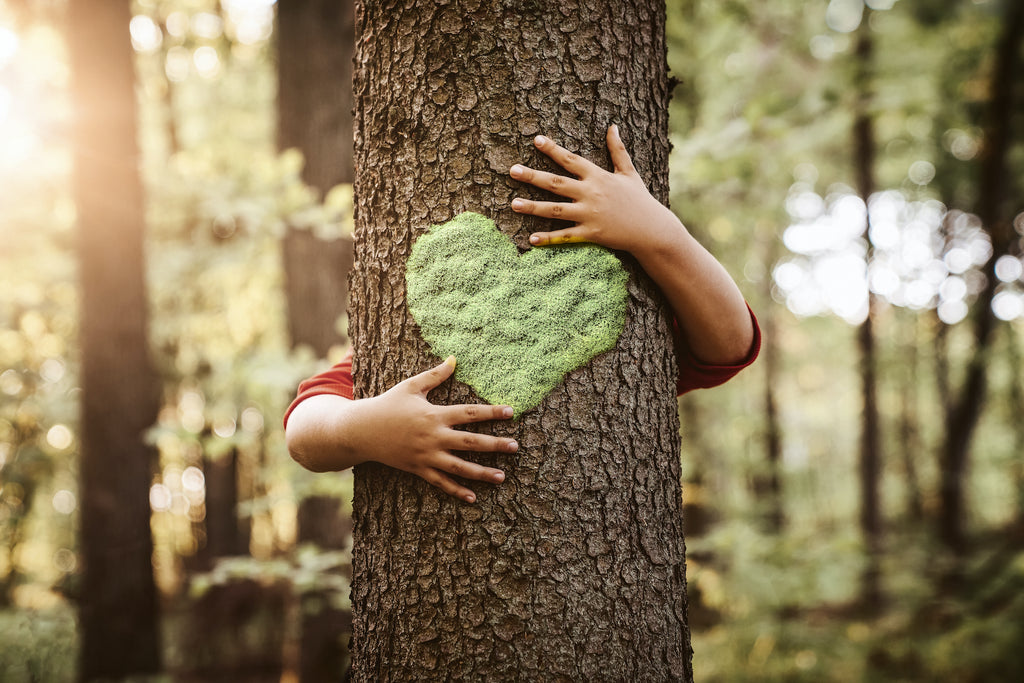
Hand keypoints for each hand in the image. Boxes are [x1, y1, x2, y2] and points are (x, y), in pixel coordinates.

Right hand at [362, 357, 517, 502]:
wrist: (361, 430)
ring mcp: (426, 455)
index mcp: (434, 414)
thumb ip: (435, 375)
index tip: (511, 412)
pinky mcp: (417, 469)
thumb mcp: (410, 387)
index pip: (469, 413)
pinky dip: (456, 490)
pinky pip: (440, 482)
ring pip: (459, 467)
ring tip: (502, 477)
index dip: (491, 412)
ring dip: (482, 473)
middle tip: (516, 447)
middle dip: (495, 444)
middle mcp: (433, 437)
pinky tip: (473, 498)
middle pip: (470, 442)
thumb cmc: (387, 405)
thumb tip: (454, 359)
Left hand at [509, 125, 681, 259]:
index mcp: (598, 177)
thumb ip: (618, 150)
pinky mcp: (591, 234)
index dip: (553, 149)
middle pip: (556, 183)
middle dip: (533, 176)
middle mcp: (591, 194)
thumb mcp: (629, 172)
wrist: (652, 230)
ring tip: (513, 204)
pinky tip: (531, 239)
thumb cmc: (640, 200)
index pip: (571, 160)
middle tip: (512, 170)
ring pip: (555, 210)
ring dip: (533, 207)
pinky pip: (566, 236)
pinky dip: (549, 238)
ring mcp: (590, 215)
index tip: (536, 140)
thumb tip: (613, 126)